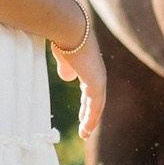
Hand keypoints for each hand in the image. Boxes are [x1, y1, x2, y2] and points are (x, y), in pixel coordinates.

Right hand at [53, 14, 106, 136]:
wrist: (70, 30)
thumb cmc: (64, 39)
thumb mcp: (64, 57)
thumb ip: (66, 67)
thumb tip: (68, 77)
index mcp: (90, 68)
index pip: (91, 89)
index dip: (86, 103)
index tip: (82, 114)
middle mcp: (98, 74)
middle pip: (96, 100)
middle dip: (90, 114)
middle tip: (85, 127)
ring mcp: (99, 79)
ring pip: (97, 106)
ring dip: (90, 121)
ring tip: (84, 133)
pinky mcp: (97, 84)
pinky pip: (95, 107)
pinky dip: (91, 120)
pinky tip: (85, 129)